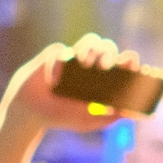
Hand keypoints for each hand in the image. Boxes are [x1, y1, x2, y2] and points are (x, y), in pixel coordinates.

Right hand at [2, 35, 139, 133]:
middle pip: (109, 49)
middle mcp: (91, 66)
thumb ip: (108, 118)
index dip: (130, 62)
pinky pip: (64, 52)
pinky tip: (54, 79)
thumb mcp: (86, 121)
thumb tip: (129, 113)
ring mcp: (74, 58)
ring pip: (92, 41)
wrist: (28, 110)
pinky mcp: (58, 54)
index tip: (133, 64)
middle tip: (106, 67)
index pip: (121, 66)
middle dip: (109, 53)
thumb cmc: (59, 116)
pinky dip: (61, 64)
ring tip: (86, 64)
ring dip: (92, 49)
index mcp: (101, 80)